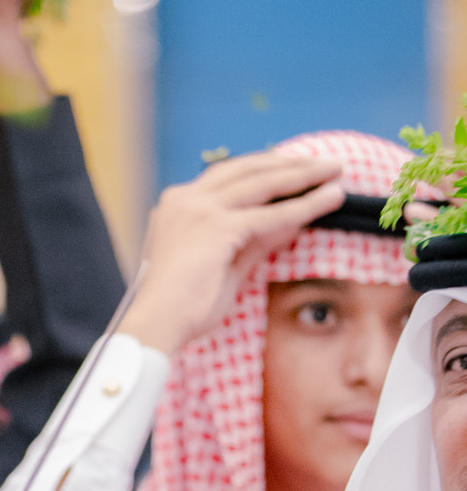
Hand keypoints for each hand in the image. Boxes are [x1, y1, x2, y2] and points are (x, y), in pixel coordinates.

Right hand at [122, 152, 345, 357]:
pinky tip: (327, 201)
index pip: (230, 176)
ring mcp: (199, 210)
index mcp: (179, 205)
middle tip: (326, 163)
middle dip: (290, 164)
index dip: (266, 170)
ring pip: (263, 182)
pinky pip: (270, 214)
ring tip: (335, 171)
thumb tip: (292, 222)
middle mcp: (186, 199)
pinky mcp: (216, 227)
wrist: (155, 326)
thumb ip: (254, 241)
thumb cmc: (182, 308)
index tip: (295, 168)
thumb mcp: (224, 267)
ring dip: (303, 175)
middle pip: (248, 168)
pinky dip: (302, 207)